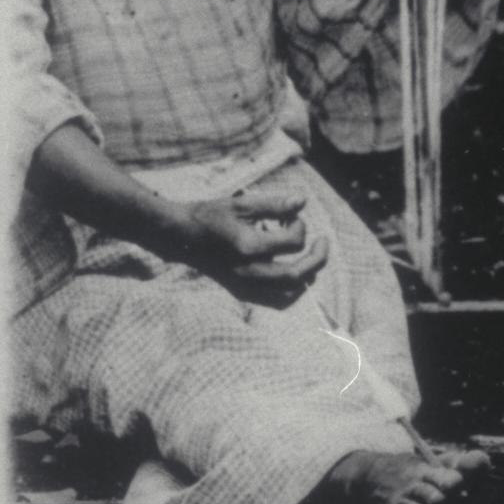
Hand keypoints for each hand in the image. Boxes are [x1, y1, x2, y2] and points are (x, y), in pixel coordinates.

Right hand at [177, 184, 328, 305]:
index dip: (301, 226)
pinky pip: (275, 301)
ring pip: (288, 295)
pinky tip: (296, 273)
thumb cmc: (211, 216)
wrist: (180, 237)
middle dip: (317, 258)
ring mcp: (243, 286)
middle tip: (323, 241)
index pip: (293, 243)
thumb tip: (303, 202)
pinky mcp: (240, 292)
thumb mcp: (242, 204)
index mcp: (247, 247)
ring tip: (312, 259)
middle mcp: (246, 272)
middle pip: (295, 276)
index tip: (291, 216)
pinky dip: (292, 290)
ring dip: (307, 277)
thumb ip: (274, 204)